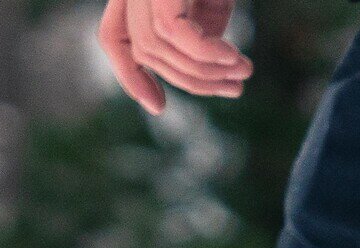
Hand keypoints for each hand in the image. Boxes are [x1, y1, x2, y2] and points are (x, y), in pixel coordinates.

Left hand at [99, 0, 250, 114]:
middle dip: (191, 81)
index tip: (158, 107)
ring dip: (207, 71)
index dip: (130, 76)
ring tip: (243, 72)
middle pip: (146, 50)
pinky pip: (175, 32)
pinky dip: (206, 52)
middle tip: (236, 88)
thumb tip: (205, 62)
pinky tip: (234, 57)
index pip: (116, 37)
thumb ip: (199, 28)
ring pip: (160, 46)